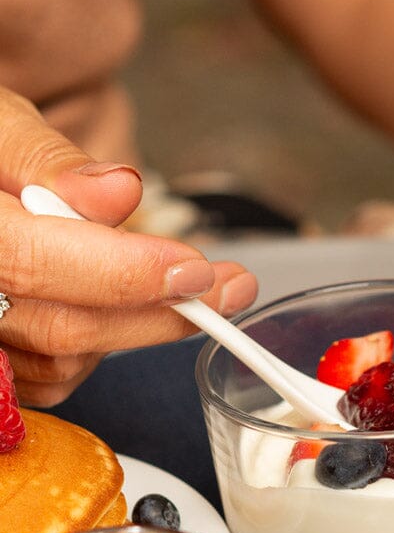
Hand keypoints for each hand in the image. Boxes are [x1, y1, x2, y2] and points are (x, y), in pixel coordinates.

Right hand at [0, 88, 257, 406]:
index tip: (193, 269)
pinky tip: (130, 308)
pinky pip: (61, 375)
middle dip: (161, 310)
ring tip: (190, 286)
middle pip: (64, 326)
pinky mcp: (3, 364)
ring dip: (143, 326)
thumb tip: (119, 191)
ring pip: (70, 358)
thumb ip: (47, 157)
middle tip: (231, 285)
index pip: (33, 264)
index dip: (121, 272)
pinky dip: (107, 345)